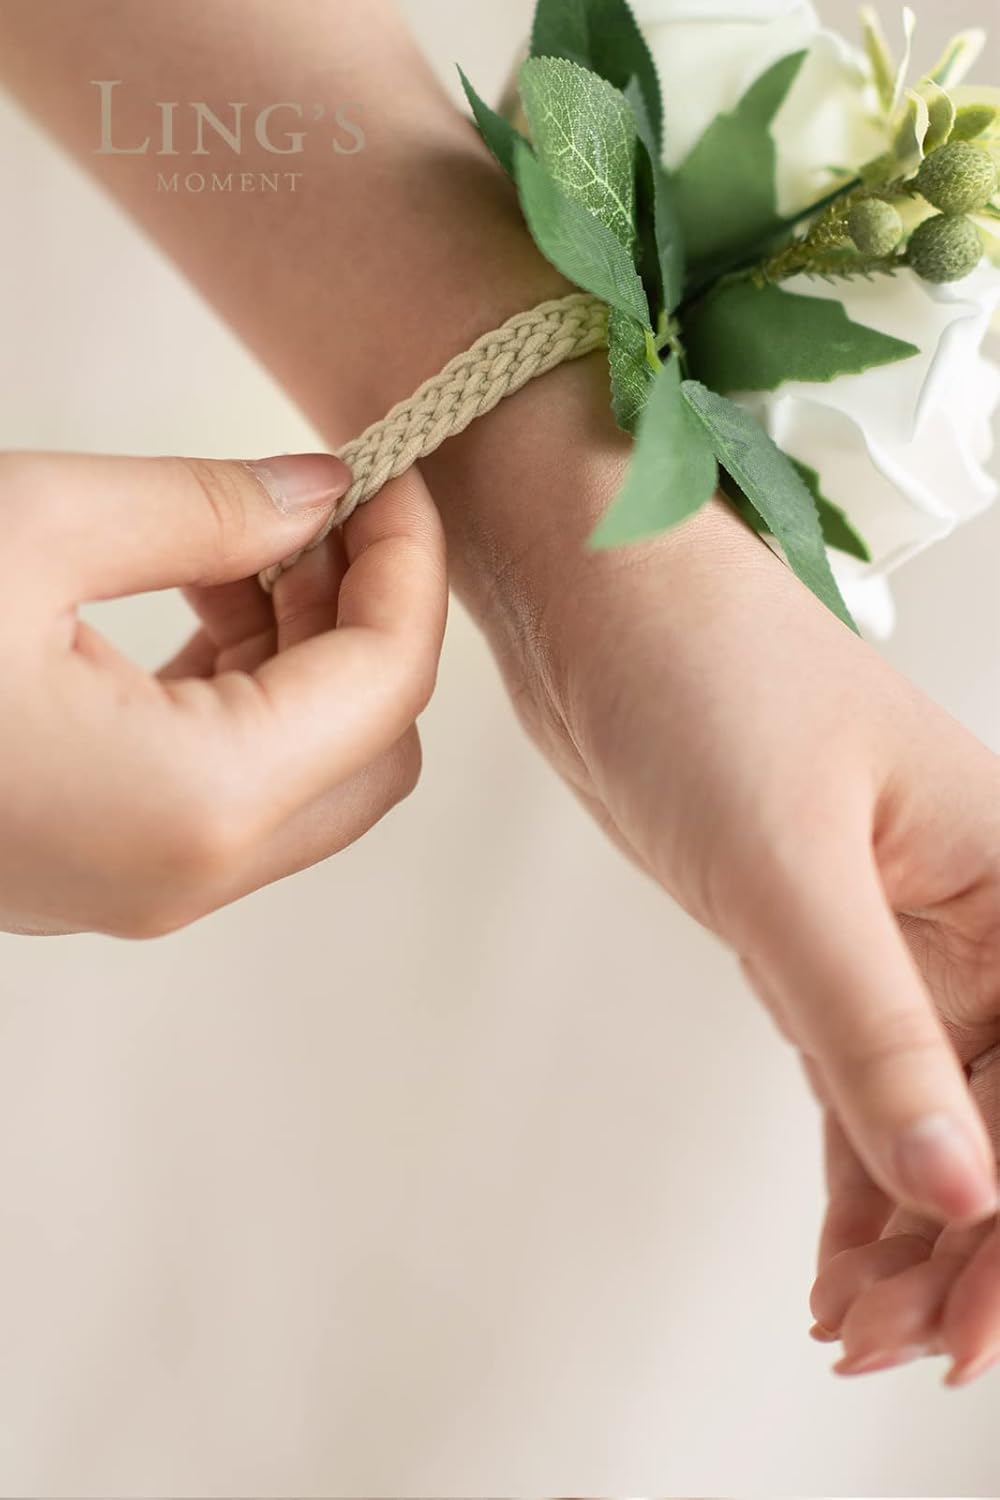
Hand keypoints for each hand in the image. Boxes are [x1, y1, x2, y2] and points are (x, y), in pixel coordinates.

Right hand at [0, 451, 445, 936]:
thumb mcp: (31, 529)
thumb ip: (203, 507)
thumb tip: (317, 494)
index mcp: (199, 802)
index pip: (388, 683)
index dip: (411, 564)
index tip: (393, 473)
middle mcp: (189, 875)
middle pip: (372, 750)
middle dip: (369, 616)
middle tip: (327, 511)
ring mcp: (142, 889)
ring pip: (304, 775)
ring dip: (306, 652)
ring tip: (249, 542)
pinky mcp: (100, 872)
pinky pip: (230, 792)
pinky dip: (246, 693)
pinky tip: (203, 603)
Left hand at [424, 355, 999, 1383]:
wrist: (598, 597)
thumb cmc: (700, 677)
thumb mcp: (790, 869)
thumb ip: (879, 1032)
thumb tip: (967, 1191)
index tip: (970, 1325)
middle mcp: (970, 904)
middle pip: (998, 1107)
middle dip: (963, 1239)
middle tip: (904, 1349)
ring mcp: (888, 926)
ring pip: (926, 1107)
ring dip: (903, 1222)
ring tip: (855, 1330)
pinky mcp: (807, 935)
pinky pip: (853, 1077)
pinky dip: (849, 1170)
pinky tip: (833, 1257)